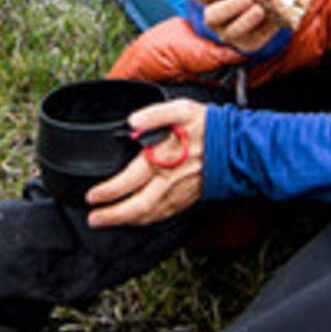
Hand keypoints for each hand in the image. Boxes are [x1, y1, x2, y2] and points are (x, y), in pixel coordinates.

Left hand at [84, 99, 206, 228]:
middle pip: (135, 207)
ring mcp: (178, 194)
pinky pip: (162, 215)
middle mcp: (168, 182)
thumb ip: (153, 114)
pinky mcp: (187, 199)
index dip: (107, 192)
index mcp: (162, 159)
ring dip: (126, 221)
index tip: (92, 196)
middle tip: (93, 218)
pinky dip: (146, 221)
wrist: (238, 147)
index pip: (127, 181)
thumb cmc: (210, 127)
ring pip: (148, 216)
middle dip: (111, 216)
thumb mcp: (181, 110)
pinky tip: (138, 219)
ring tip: (108, 221)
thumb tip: (133, 121)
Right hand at [191, 0, 278, 53]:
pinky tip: (275, 20)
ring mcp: (228, 32)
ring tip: (259, 9)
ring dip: (245, 21)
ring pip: (230, 32)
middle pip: (212, 15)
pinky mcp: (246, 42)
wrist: (265, 4)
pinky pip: (253, 39)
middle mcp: (214, 16)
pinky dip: (265, 30)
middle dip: (229, 6)